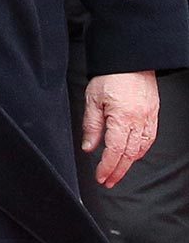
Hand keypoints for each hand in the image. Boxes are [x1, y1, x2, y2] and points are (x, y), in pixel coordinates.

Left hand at [80, 69, 157, 187]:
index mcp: (122, 118)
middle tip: (108, 181)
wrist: (131, 60)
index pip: (115, 151)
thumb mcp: (93, 99)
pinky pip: (149, 139)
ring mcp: (148, 119)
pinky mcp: (153, 115)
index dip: (107, 167)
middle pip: (129, 155)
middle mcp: (139, 121)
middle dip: (118, 171)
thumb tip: (89, 147)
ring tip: (117, 171)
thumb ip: (92, 125)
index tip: (101, 177)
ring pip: (141, 149)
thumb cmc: (111, 76)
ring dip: (129, 163)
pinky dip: (140, 150)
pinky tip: (132, 154)